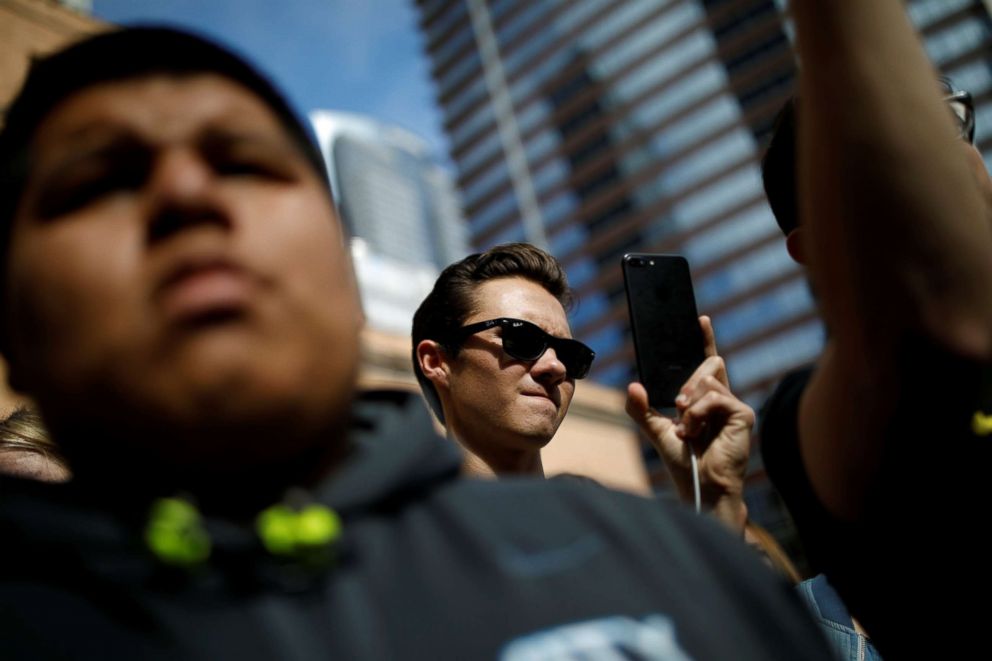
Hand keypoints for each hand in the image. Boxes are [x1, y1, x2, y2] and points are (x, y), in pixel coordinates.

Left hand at [625, 316, 752, 532]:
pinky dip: (698, 412)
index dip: (705, 340)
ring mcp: (735, 406)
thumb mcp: (656, 431)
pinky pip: (715, 396)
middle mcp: (723, 400)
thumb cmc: (684, 463)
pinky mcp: (743, 415)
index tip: (700, 319)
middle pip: (708, 365)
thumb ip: (641, 409)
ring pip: (707, 380)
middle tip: (678, 406)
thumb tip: (632, 386)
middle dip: (688, 382)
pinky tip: (695, 430)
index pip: (706, 362)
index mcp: (706, 400)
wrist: (699, 486)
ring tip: (688, 429)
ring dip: (690, 405)